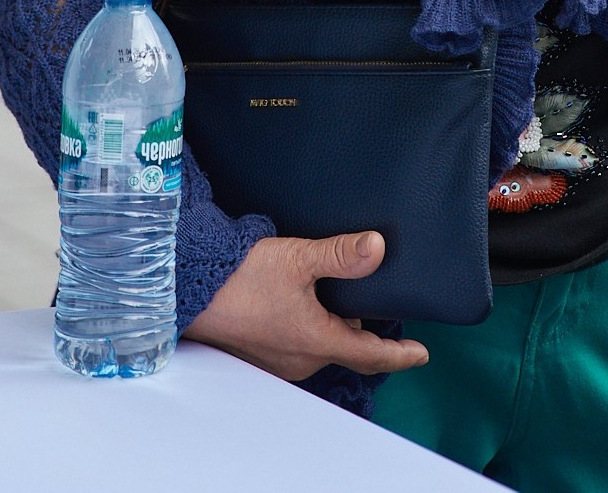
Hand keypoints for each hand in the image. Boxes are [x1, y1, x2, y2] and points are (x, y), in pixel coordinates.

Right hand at [184, 231, 429, 380]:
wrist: (186, 290)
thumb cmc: (237, 278)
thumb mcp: (296, 258)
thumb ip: (340, 254)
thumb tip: (378, 247)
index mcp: (316, 341)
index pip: (371, 355)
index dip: (400, 354)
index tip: (421, 354)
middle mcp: (299, 358)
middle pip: (345, 345)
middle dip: (359, 325)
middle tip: (367, 295)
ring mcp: (276, 359)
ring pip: (319, 343)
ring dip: (331, 324)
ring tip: (329, 291)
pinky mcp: (257, 352)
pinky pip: (296, 343)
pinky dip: (308, 326)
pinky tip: (298, 299)